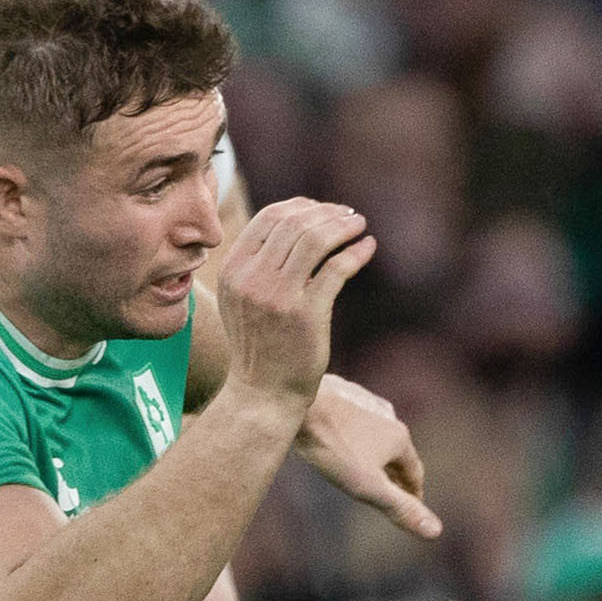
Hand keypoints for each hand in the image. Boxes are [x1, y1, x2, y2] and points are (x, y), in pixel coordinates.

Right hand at [210, 198, 373, 405]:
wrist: (263, 393)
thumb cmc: (259, 345)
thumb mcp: (242, 298)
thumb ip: (257, 262)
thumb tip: (296, 222)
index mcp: (233, 269)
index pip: (269, 217)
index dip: (302, 207)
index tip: (324, 210)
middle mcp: (252, 278)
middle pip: (294, 224)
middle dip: (327, 213)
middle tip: (349, 215)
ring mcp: (278, 296)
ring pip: (315, 240)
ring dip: (343, 227)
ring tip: (359, 225)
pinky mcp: (307, 314)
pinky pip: (337, 269)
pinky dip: (356, 253)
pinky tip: (368, 247)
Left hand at [301, 373, 437, 538]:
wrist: (300, 400)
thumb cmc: (333, 446)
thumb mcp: (367, 486)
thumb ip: (400, 508)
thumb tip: (436, 531)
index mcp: (399, 439)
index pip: (414, 471)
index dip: (414, 490)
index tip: (413, 501)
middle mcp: (388, 416)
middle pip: (396, 450)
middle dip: (395, 469)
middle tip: (391, 487)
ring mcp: (365, 401)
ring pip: (375, 430)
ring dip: (375, 447)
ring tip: (366, 459)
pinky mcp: (342, 391)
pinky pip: (353, 415)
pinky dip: (353, 429)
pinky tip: (341, 432)